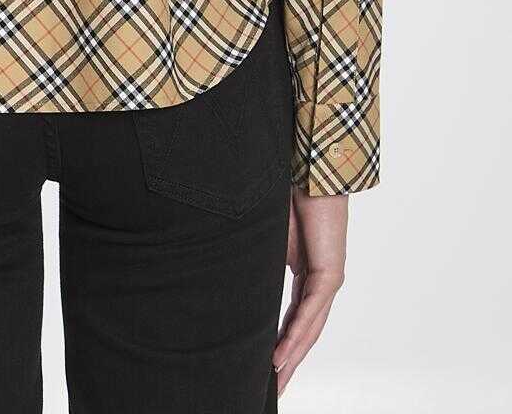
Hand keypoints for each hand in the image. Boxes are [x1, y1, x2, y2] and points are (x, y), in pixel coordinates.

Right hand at [273, 187, 347, 394]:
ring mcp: (327, 279)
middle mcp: (320, 281)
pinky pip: (310, 312)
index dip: (279, 341)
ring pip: (309, 328)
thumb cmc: (289, 194)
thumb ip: (257, 258)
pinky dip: (295, 336)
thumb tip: (229, 268)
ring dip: (291, 356)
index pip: (292, 316)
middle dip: (287, 361)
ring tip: (275, 380)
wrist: (311, 173)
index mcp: (305, 272)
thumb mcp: (267, 236)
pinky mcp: (330, 274)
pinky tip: (281, 355)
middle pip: (303, 330)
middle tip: (272, 387)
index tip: (263, 363)